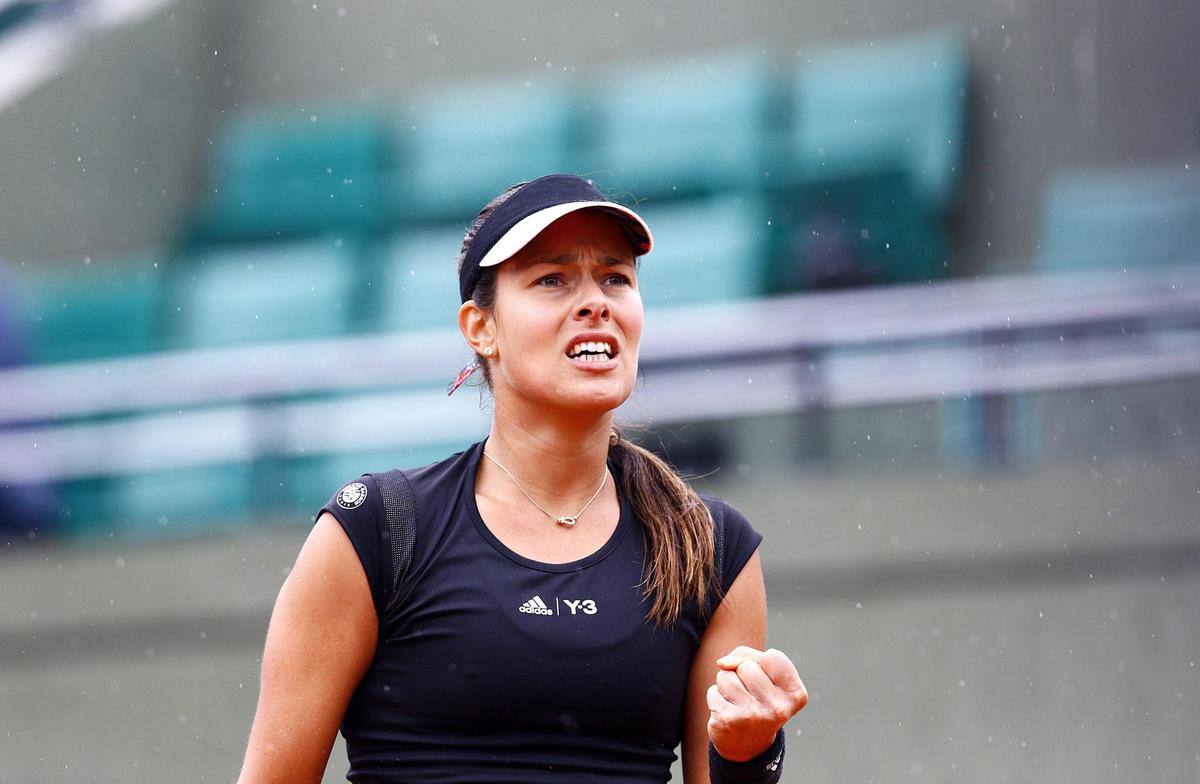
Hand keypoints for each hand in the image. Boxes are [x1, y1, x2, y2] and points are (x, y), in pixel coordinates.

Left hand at [706, 645, 807, 760]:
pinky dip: (716, 697)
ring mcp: (752, 716)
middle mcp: (777, 708)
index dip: (762, 662)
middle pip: (747, 666)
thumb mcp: (766, 675)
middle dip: (742, 674)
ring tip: (738, 702)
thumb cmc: (758, 698)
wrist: (748, 745)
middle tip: (750, 695)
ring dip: (727, 684)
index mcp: (795, 695)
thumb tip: (722, 663)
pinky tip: (728, 712)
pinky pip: (713, 690)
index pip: (773, 657)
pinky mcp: (728, 721)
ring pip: (726, 675)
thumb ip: (748, 656)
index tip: (766, 679)